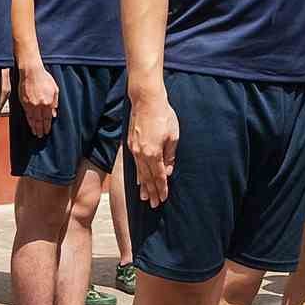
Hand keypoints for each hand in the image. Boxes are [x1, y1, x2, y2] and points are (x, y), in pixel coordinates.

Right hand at [17, 59, 59, 130]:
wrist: (31, 71)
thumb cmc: (44, 78)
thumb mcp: (55, 89)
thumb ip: (55, 102)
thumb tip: (54, 114)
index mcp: (48, 102)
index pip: (48, 118)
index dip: (47, 125)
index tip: (47, 131)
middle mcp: (40, 105)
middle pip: (40, 121)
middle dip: (41, 129)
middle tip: (41, 135)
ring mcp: (31, 104)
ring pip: (33, 119)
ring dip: (35, 127)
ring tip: (36, 133)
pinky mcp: (24, 102)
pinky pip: (27, 114)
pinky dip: (29, 121)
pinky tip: (30, 125)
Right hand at [130, 89, 180, 206]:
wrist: (146, 100)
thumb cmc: (163, 116)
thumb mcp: (173, 136)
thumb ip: (170, 155)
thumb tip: (168, 170)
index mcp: (154, 153)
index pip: (158, 176)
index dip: (162, 188)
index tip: (163, 198)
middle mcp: (142, 154)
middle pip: (147, 178)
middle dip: (152, 192)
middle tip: (154, 204)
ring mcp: (134, 149)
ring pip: (139, 172)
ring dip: (143, 186)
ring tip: (145, 198)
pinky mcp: (131, 144)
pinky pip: (135, 164)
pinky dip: (137, 174)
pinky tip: (139, 180)